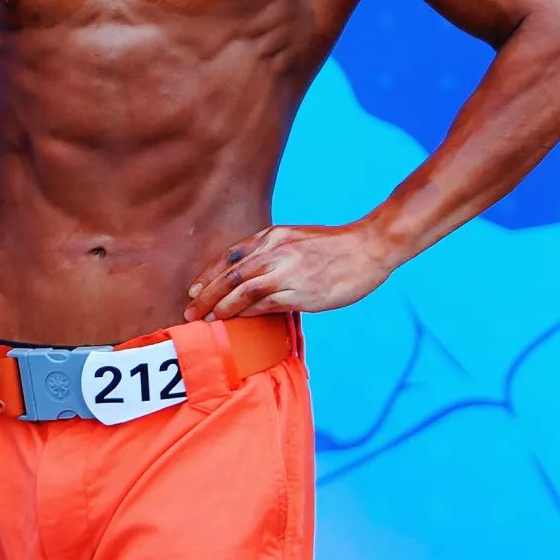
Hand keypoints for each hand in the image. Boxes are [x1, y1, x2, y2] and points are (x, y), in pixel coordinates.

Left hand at [183, 221, 395, 321]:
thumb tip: (252, 273)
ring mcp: (288, 272)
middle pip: (231, 274)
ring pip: (243, 291)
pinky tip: (236, 323)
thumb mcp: (296, 239)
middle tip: (190, 310)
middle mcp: (275, 251)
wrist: (369, 247)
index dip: (209, 274)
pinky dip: (247, 314)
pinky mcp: (301, 292)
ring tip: (208, 320)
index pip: (230, 256)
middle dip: (207, 294)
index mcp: (272, 236)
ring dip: (222, 307)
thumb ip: (273, 252)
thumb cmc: (335, 246)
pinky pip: (266, 305)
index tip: (194, 289)